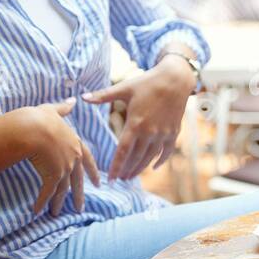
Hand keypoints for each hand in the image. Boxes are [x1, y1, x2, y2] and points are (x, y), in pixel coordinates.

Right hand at [16, 98, 99, 215]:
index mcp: (75, 143)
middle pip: (77, 180)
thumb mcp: (53, 111)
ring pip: (62, 190)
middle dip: (78, 195)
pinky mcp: (52, 176)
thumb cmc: (41, 118)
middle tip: (80, 208)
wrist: (32, 128)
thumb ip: (63, 108)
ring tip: (56, 214)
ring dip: (58, 203)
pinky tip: (36, 211)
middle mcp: (72, 158)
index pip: (87, 160)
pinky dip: (41, 202)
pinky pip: (47, 193)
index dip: (92, 172)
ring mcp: (64, 168)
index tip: (98, 183)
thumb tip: (73, 100)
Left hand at [85, 54, 194, 180]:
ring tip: (131, 175)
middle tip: (119, 179)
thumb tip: (82, 98)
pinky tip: (153, 168)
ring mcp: (163, 134)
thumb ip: (103, 96)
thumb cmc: (147, 82)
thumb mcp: (124, 88)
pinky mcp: (173, 132)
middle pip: (136, 158)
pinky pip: (166, 152)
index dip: (116, 167)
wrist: (175, 79)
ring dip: (140, 168)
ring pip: (150, 157)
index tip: (110, 179)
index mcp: (135, 123)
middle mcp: (150, 132)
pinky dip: (160, 161)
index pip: (123, 152)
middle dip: (127, 170)